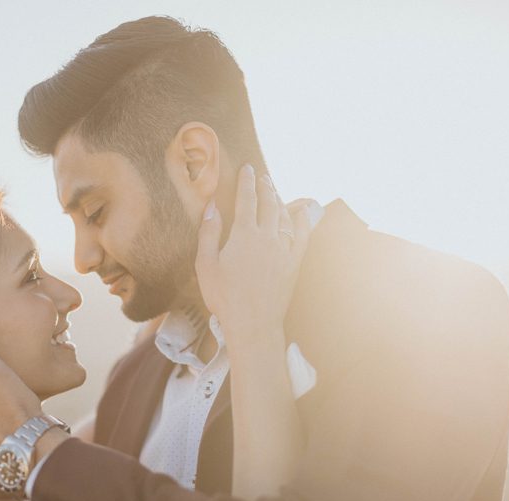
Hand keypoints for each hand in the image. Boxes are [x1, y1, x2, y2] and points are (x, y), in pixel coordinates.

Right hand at [194, 164, 313, 348]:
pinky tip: (300, 212)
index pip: (247, 200)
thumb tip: (212, 207)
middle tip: (261, 175)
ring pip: (284, 216)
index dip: (246, 182)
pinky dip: (302, 220)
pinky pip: (302, 235)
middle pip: (268, 203)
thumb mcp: (206, 265)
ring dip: (279, 199)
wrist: (254, 323)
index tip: (247, 169)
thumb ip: (209, 233)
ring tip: (274, 191)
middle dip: (264, 186)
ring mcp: (284, 249)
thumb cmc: (224, 297)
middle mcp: (267, 236)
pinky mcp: (294, 263)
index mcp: (243, 235)